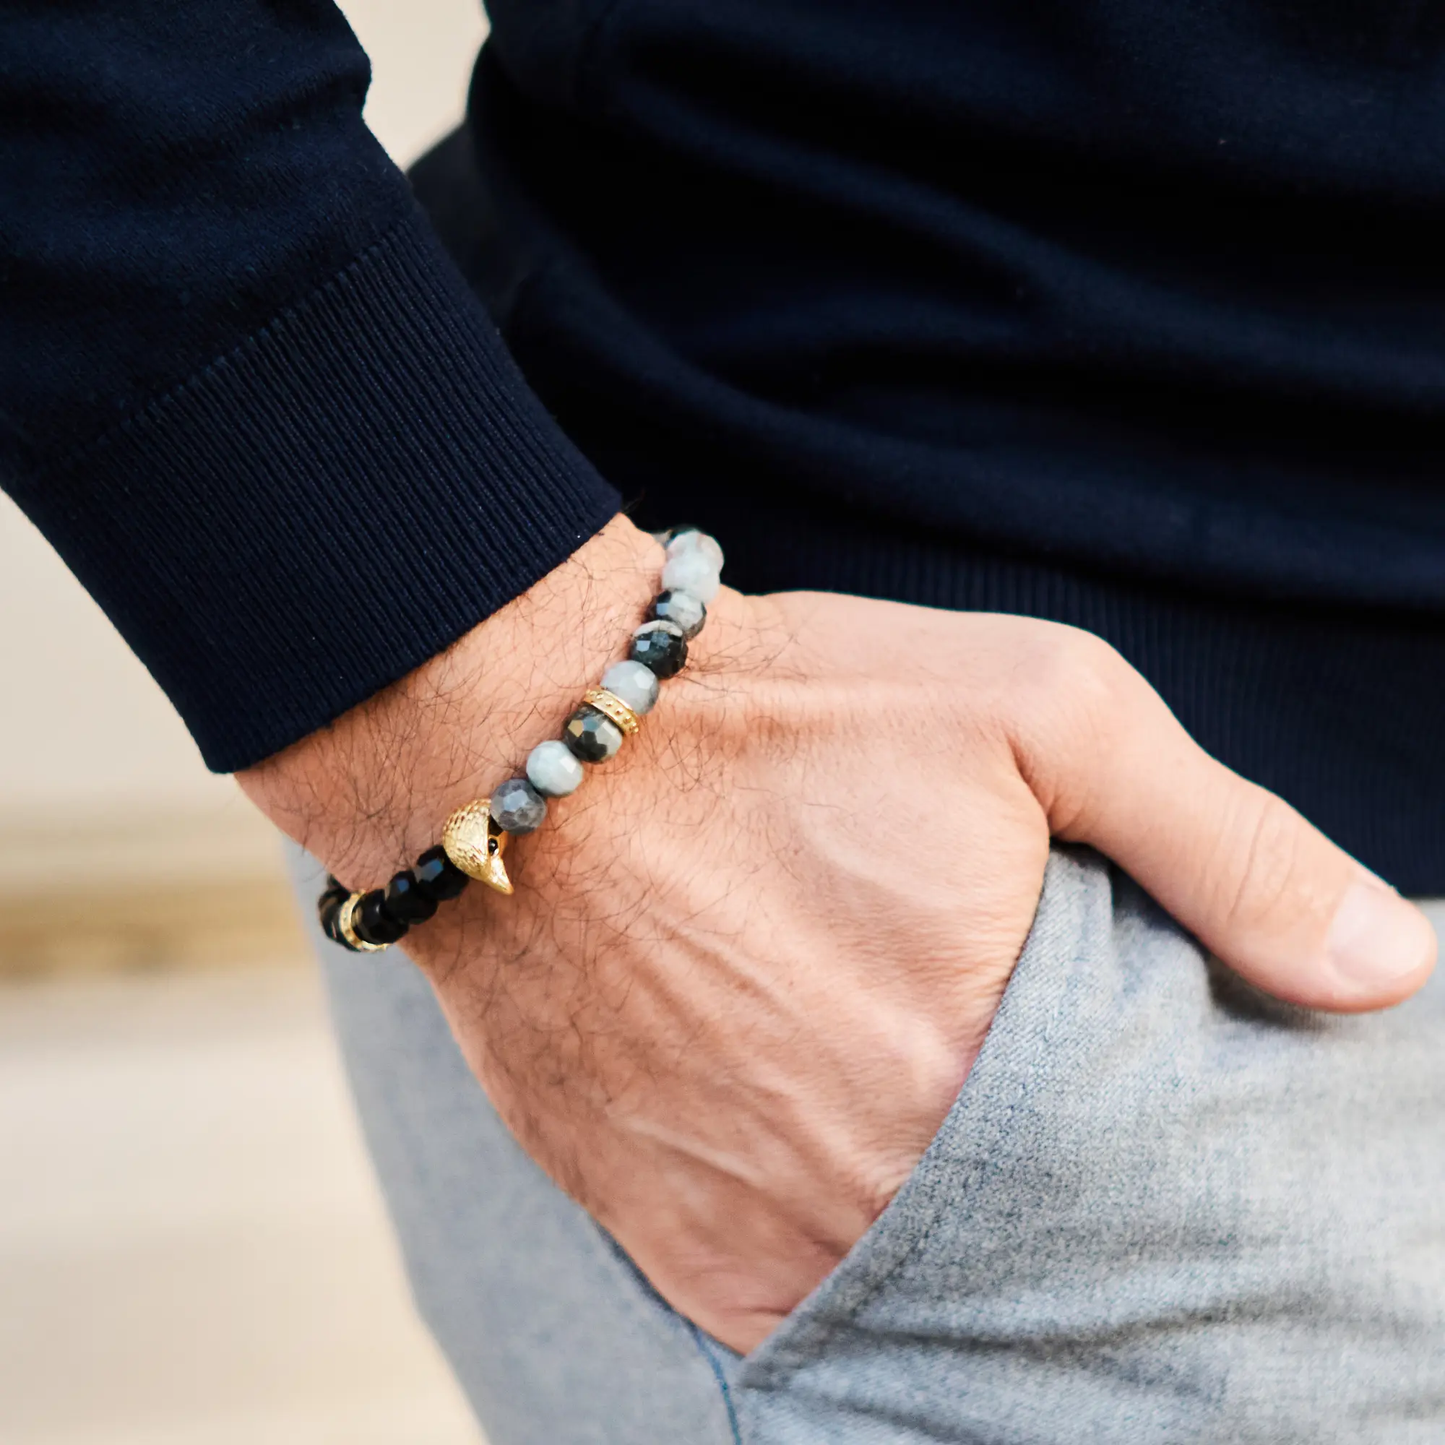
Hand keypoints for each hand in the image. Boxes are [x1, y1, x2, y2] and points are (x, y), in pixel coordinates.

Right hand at [239, 517, 1435, 1352]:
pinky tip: (840, 1151)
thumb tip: (1384, 969)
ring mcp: (746, 1230)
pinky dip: (838, 1244)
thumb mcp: (1040, 710)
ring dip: (944, 1227)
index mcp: (978, 1074)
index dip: (1167, 1155)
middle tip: (1020, 1093)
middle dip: (1056, 1192)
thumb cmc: (784, 709)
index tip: (1151, 1110)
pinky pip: (790, 1301)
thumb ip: (1223, 845)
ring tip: (928, 1119)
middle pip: (1033, 1255)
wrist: (521, 741)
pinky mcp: (655, 1233)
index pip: (1150, 1192)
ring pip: (912, 1291)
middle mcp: (863, 1189)